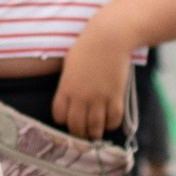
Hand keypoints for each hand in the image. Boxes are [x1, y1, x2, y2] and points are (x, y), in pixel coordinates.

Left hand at [53, 23, 132, 139]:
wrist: (109, 39)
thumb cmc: (86, 48)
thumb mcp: (69, 65)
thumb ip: (67, 83)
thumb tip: (68, 95)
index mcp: (65, 88)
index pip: (59, 115)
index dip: (62, 120)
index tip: (67, 120)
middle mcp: (81, 97)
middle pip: (76, 125)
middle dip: (78, 133)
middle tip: (81, 135)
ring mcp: (99, 98)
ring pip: (95, 126)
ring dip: (94, 134)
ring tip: (95, 136)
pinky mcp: (116, 97)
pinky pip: (113, 119)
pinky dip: (111, 125)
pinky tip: (108, 124)